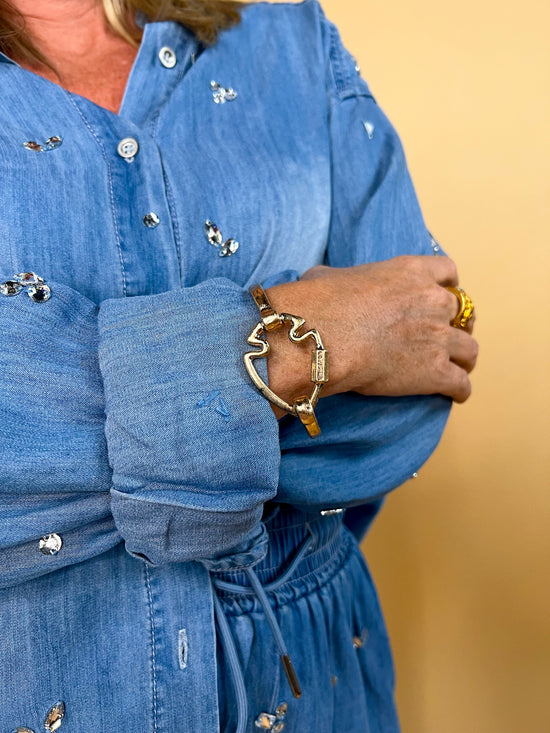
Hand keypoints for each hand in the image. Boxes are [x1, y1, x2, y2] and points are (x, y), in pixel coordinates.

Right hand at [264, 256, 477, 407]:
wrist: (324, 336)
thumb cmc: (320, 304)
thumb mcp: (328, 275)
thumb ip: (339, 277)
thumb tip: (320, 280)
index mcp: (410, 272)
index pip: (447, 271)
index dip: (446, 285)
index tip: (442, 294)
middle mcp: (432, 301)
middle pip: (462, 312)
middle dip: (456, 324)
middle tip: (444, 335)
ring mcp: (439, 337)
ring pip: (469, 349)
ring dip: (463, 358)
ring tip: (457, 368)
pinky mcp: (437, 371)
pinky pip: (461, 383)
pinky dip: (459, 389)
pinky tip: (454, 394)